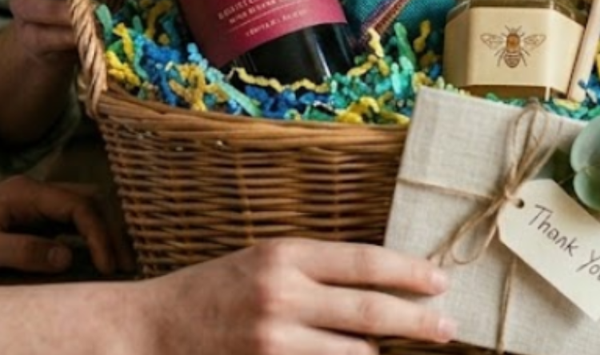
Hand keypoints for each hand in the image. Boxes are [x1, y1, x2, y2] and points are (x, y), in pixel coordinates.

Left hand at [0, 176, 119, 282]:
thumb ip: (20, 251)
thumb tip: (68, 258)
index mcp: (24, 193)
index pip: (79, 204)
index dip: (100, 234)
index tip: (109, 267)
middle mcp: (33, 194)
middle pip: (90, 202)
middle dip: (112, 232)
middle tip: (126, 269)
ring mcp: (33, 208)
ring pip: (84, 212)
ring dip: (104, 236)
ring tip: (120, 269)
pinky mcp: (30, 224)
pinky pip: (70, 228)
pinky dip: (89, 243)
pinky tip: (97, 266)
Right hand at [130, 238, 456, 354]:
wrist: (150, 333)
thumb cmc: (211, 293)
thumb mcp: (262, 264)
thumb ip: (315, 272)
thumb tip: (381, 286)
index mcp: (282, 255)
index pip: (365, 262)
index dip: (410, 272)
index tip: (440, 280)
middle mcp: (282, 296)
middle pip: (371, 311)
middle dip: (419, 321)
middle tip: (449, 326)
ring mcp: (274, 342)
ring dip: (376, 354)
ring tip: (383, 350)